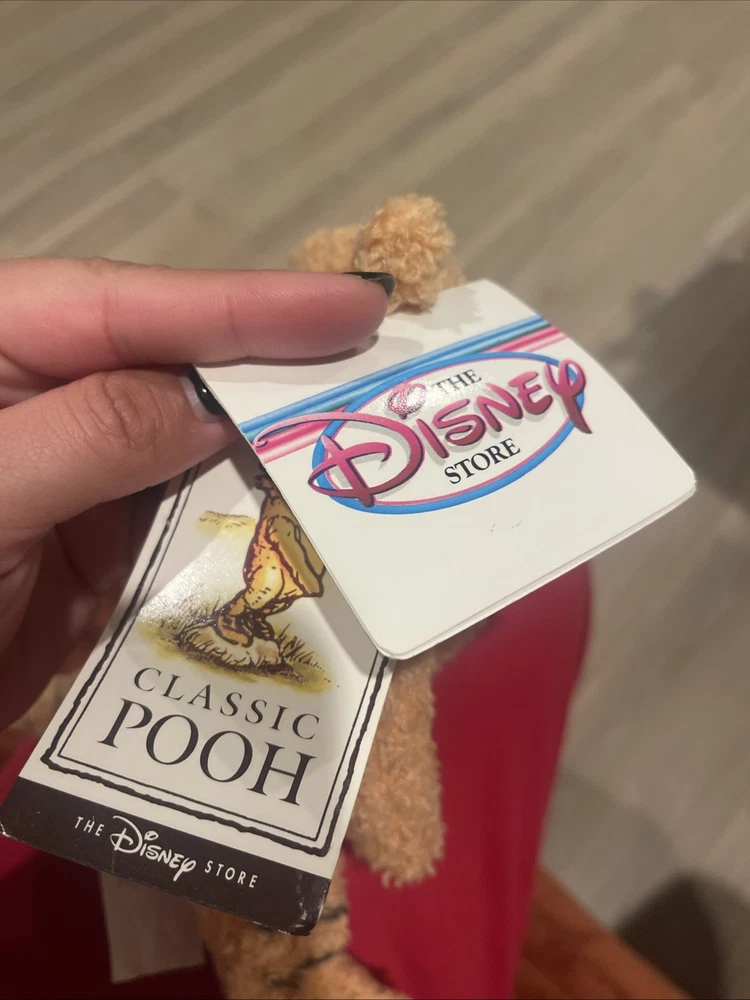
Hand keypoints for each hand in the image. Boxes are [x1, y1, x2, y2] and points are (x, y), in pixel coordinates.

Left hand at [0, 257, 387, 727]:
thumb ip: (91, 432)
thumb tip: (211, 405)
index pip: (137, 306)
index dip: (255, 305)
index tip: (360, 304)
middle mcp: (48, 397)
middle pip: (183, 370)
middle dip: (282, 372)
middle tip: (389, 369)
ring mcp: (80, 476)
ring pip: (197, 451)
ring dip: (275, 459)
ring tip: (369, 450)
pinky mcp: (101, 545)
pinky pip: (187, 523)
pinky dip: (243, 530)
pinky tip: (306, 529)